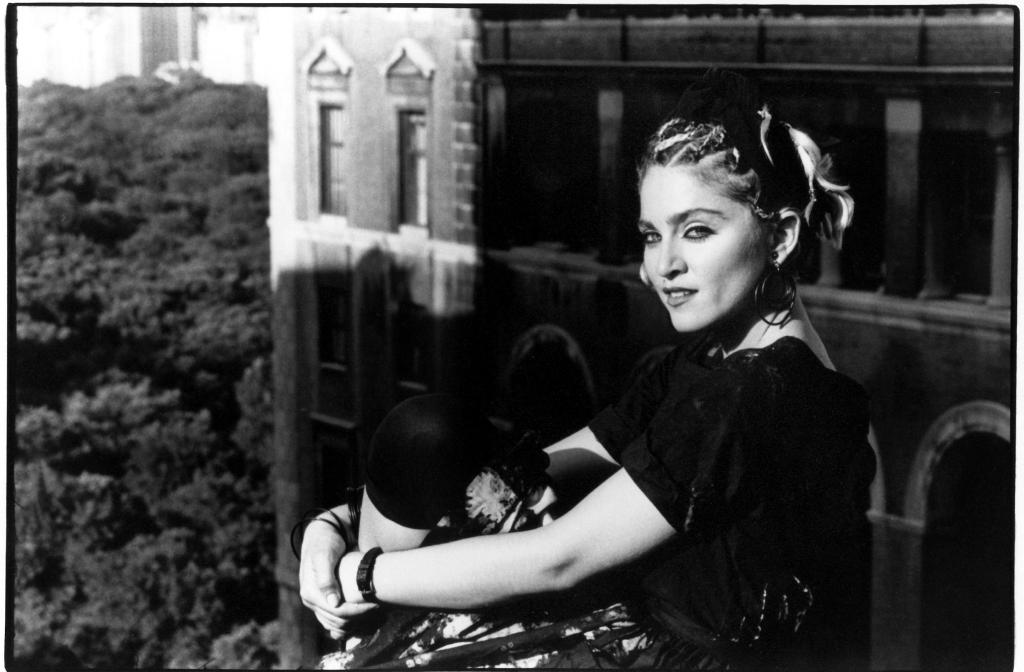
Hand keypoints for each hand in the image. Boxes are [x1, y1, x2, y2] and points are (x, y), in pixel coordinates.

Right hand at [299, 519, 377, 638]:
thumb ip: (326, 578)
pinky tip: (368, 622)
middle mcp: (312, 601)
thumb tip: (333, 603)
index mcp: (310, 593)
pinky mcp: (326, 603)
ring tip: (379, 618)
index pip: (338, 612)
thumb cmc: (326, 541)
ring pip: (338, 626)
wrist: (324, 534)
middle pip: (339, 622)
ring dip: (358, 625)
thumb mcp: (324, 555)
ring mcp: (318, 604)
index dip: (359, 612)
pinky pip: (338, 622)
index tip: (377, 605)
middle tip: (382, 613)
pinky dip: (353, 625)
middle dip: (361, 620)